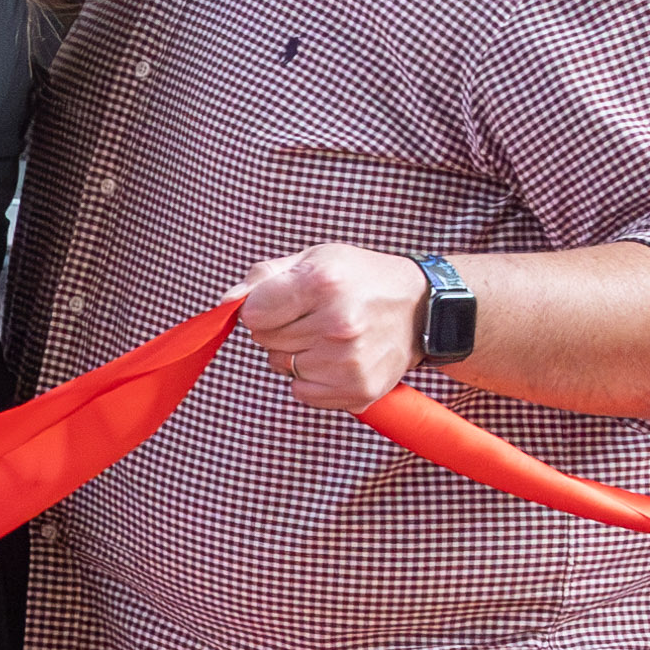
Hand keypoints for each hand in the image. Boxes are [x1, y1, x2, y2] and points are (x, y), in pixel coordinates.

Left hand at [232, 245, 428, 411]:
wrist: (422, 309)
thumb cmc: (362, 279)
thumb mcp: (316, 258)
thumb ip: (265, 277)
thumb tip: (227, 302)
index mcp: (323, 283)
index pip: (253, 313)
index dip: (260, 307)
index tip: (281, 301)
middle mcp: (338, 324)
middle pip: (265, 341)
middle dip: (278, 328)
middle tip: (312, 315)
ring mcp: (349, 362)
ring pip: (282, 367)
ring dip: (295, 354)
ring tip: (329, 335)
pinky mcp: (358, 390)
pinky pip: (302, 391)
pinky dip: (311, 378)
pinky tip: (336, 357)